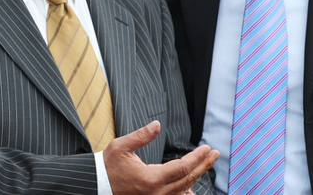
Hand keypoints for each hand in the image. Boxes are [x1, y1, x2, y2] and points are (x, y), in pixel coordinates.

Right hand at [104, 120, 219, 194]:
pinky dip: (185, 191)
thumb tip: (157, 124)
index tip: (207, 148)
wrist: (97, 186)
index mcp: (151, 179)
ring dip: (197, 176)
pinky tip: (191, 186)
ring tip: (207, 165)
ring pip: (183, 189)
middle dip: (203, 165)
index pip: (183, 167)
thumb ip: (141, 136)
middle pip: (188, 178)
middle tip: (215, 153)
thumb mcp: (121, 147)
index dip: (197, 157)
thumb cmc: (108, 167)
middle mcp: (156, 193)